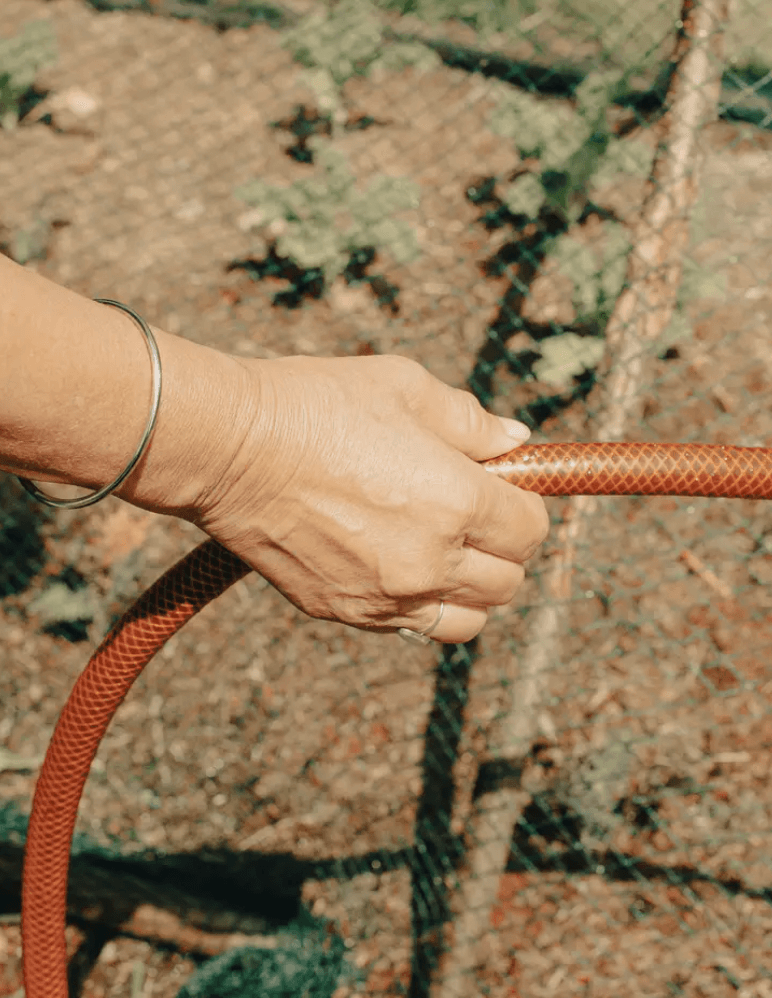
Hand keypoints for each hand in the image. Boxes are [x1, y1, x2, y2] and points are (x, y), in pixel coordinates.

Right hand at [184, 353, 547, 643]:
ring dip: (471, 590)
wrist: (230, 449)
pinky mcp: (347, 612)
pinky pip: (411, 628)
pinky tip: (397, 565)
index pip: (531, 529)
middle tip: (473, 516)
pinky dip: (421, 605)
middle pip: (508, 581)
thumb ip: (471, 421)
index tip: (502, 488)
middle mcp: (431, 560)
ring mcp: (388, 595)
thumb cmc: (318, 405)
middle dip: (503, 547)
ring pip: (468, 620)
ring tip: (444, 552)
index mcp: (457, 500)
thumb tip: (516, 440)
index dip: (525, 505)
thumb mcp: (405, 388)